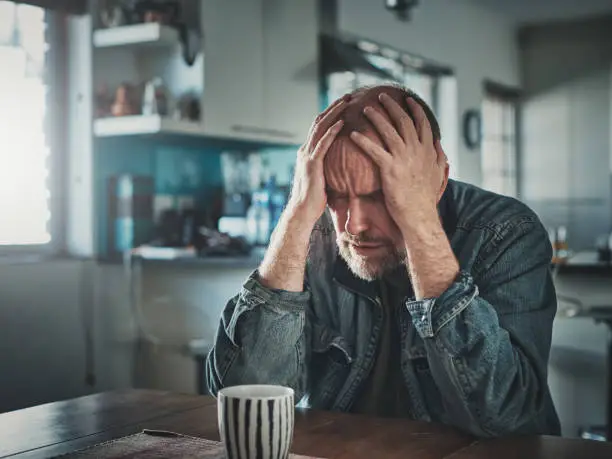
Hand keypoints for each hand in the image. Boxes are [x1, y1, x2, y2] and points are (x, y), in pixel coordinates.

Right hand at [287, 97, 346, 224]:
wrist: (302, 212)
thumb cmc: (314, 200)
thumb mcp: (323, 179)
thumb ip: (329, 168)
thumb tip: (344, 166)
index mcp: (307, 153)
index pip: (319, 128)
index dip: (331, 115)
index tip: (344, 105)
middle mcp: (305, 151)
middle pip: (319, 122)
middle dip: (333, 107)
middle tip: (348, 96)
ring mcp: (307, 157)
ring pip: (320, 128)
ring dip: (334, 113)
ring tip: (346, 102)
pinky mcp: (312, 164)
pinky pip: (323, 143)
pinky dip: (332, 131)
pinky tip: (343, 122)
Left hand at [349, 93, 447, 231]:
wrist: (419, 215)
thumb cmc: (426, 198)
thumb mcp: (439, 174)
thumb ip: (439, 157)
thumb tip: (439, 143)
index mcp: (428, 150)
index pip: (422, 123)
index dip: (415, 109)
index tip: (408, 100)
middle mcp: (416, 150)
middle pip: (403, 120)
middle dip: (392, 106)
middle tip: (381, 97)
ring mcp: (403, 158)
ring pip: (388, 130)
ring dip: (376, 117)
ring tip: (365, 109)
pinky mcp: (390, 169)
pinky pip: (374, 150)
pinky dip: (363, 140)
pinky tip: (353, 134)